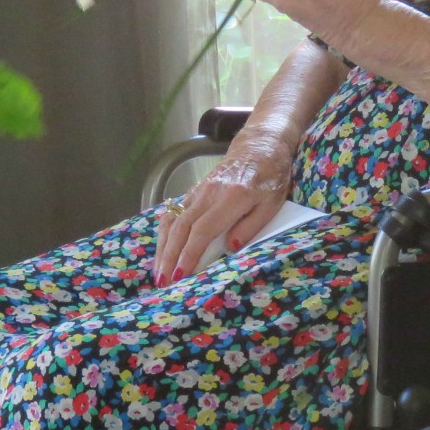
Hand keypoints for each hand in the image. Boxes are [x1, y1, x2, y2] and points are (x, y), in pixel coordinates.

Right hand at [153, 136, 295, 283]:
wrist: (259, 147)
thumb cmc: (270, 178)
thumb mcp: (271, 203)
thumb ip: (251, 225)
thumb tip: (230, 248)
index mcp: (230, 198)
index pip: (202, 229)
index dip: (189, 253)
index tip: (180, 274)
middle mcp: (208, 193)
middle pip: (181, 227)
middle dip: (169, 256)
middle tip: (163, 281)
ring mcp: (198, 191)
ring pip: (172, 220)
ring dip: (162, 246)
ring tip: (158, 271)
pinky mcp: (193, 191)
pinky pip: (173, 213)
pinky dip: (164, 233)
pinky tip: (161, 250)